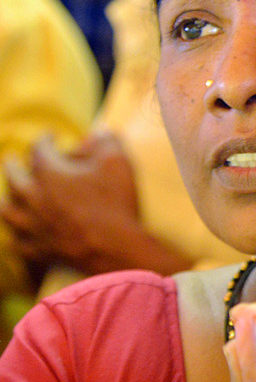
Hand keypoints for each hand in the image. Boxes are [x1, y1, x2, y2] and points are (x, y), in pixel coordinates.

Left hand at [0, 132, 146, 272]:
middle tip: (12, 160)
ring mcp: (32, 226)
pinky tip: (20, 232)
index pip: (39, 149)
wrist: (114, 248)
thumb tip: (99, 131)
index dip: (44, 139)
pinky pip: (17, 241)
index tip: (51, 135)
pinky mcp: (37, 249)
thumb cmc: (115, 202)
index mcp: (49, 174)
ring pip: (6, 211)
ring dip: (6, 200)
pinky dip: (16, 234)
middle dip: (13, 166)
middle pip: (13, 178)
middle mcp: (33, 198)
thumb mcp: (118, 162)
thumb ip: (107, 141)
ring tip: (9, 196)